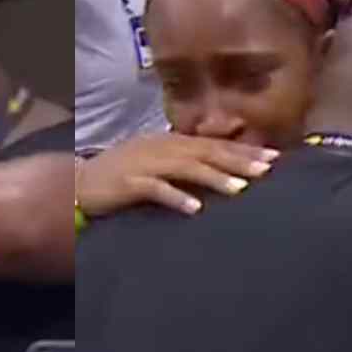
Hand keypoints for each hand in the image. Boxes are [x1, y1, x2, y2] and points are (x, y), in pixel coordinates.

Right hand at [78, 133, 278, 217]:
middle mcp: (160, 148)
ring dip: (214, 178)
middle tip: (268, 169)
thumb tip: (220, 169)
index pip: (213, 143)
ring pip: (186, 167)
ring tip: (240, 189)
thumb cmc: (120, 175)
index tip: (273, 157)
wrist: (78, 183)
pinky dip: (176, 197)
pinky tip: (195, 209)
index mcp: (169, 142)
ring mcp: (144, 164)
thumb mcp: (155, 162)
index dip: (243, 149)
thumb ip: (184, 163)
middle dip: (238, 160)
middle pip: (206, 151)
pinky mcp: (129, 184)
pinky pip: (156, 190)